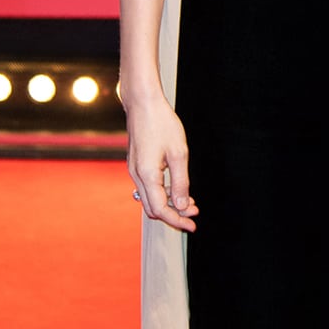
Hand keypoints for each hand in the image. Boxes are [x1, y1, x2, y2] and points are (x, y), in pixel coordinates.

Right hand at [126, 92, 198, 231]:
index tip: (193, 225)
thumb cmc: (162, 124)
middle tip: (194, 214)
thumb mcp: (179, 154)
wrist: (142, 104)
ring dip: (169, 204)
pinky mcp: (136, 165)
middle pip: (153, 209)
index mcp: (147, 175)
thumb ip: (181, 182)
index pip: (161, 210)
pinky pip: (148, 188)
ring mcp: (134, 171)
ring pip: (150, 199)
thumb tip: (183, 205)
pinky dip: (162, 193)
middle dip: (174, 215)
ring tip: (190, 203)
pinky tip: (177, 188)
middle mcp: (137, 176)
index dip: (177, 220)